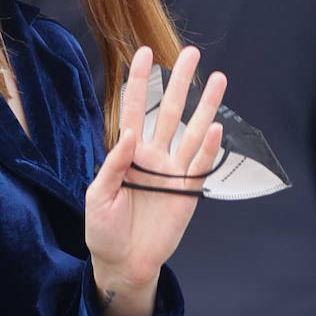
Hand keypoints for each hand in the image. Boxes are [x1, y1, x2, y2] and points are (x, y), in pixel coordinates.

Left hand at [85, 46, 225, 315]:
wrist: (123, 263)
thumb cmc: (103, 230)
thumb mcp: (97, 196)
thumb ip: (112, 164)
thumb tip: (128, 135)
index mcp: (127, 153)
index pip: (133, 109)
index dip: (138, 82)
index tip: (143, 52)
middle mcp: (152, 156)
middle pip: (168, 111)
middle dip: (178, 82)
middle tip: (190, 53)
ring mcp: (172, 171)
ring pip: (191, 131)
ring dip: (204, 105)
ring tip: (219, 78)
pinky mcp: (187, 191)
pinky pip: (200, 165)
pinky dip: (209, 147)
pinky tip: (215, 126)